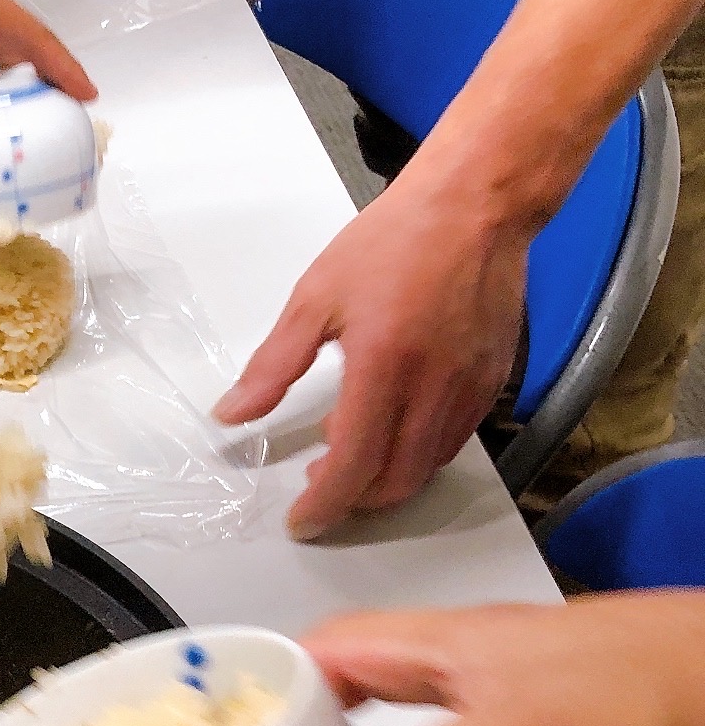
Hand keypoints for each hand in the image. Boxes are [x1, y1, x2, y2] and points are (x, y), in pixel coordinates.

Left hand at [216, 162, 530, 538]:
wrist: (476, 205)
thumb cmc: (395, 240)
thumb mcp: (315, 297)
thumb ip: (272, 366)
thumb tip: (233, 413)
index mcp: (383, 366)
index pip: (352, 466)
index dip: (324, 505)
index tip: (302, 521)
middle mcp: (433, 387)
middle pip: (394, 482)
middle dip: (352, 501)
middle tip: (318, 489)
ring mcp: (469, 388)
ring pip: (426, 467)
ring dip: (384, 479)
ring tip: (346, 454)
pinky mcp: (492, 381)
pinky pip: (453, 441)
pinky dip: (417, 453)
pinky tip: (390, 427)